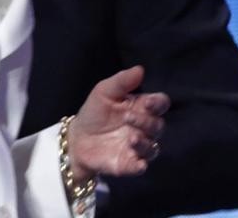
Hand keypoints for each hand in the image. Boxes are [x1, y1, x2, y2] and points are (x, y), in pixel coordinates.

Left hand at [67, 65, 169, 183]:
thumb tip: (140, 69)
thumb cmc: (95, 112)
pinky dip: (140, 165)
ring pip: (152, 148)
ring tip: (131, 138)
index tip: (147, 102)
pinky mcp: (129, 164)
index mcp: (141, 108)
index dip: (158, 103)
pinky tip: (138, 163)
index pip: (160, 104)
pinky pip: (140, 167)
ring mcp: (138, 147)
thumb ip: (122, 81)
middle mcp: (144, 128)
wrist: (77, 137)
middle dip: (146, 122)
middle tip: (128, 117)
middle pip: (158, 126)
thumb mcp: (104, 92)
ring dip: (144, 143)